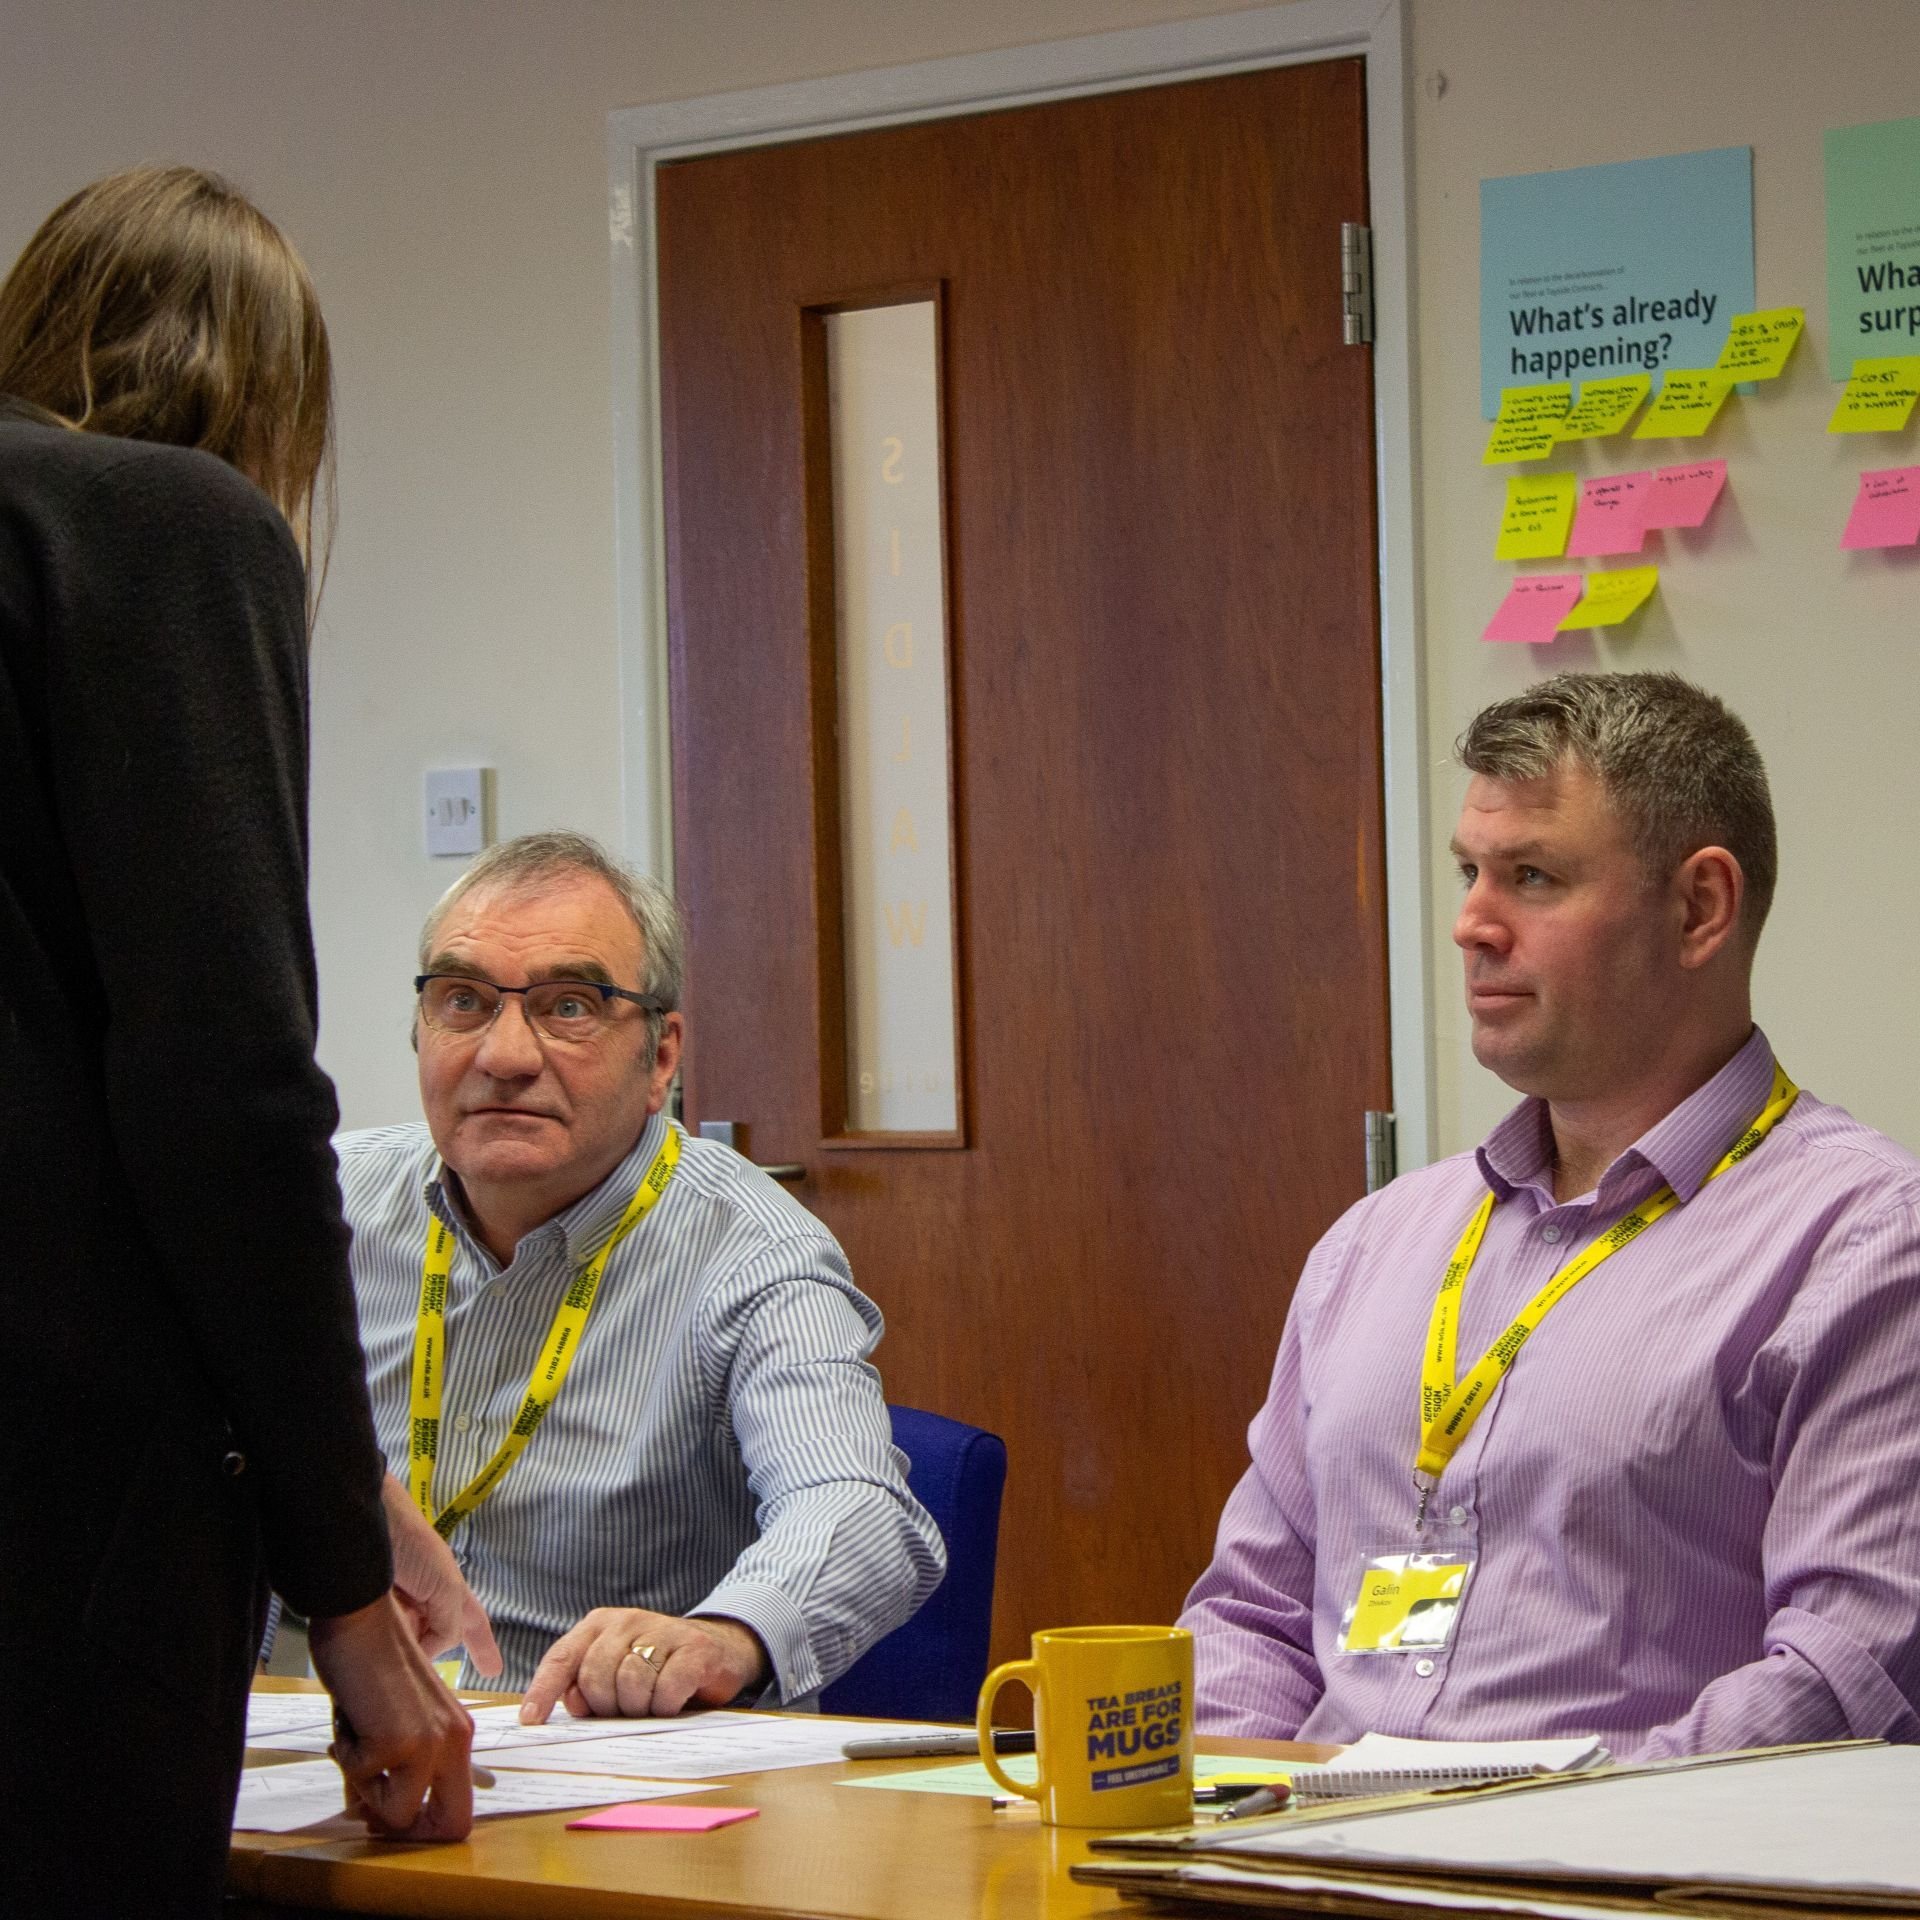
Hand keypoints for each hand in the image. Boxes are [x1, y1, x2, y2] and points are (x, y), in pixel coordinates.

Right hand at [308, 1592, 476, 1838]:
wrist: (360, 1619)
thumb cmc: (372, 1664)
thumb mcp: (401, 1719)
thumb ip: (401, 1764)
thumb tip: (376, 1819)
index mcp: (459, 1734)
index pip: (459, 1811)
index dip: (423, 1827)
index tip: (387, 1815)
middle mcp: (454, 1740)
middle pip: (449, 1828)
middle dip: (404, 1831)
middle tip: (367, 1807)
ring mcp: (429, 1742)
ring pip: (396, 1816)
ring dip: (364, 1787)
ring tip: (359, 1738)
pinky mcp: (396, 1741)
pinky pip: (360, 1782)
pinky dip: (346, 1756)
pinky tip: (350, 1718)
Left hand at [380, 1474, 502, 1675]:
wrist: (362, 1522)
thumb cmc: (409, 1542)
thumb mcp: (445, 1585)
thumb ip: (449, 1623)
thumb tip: (429, 1655)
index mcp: (447, 1591)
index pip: (473, 1624)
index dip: (484, 1646)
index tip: (493, 1670)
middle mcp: (422, 1602)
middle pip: (433, 1641)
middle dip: (427, 1656)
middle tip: (420, 1677)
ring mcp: (393, 1609)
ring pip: (404, 1646)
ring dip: (399, 1651)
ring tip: (389, 1635)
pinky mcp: (363, 1615)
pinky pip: (375, 1642)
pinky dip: (374, 1648)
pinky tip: (367, 1647)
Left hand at [519, 1609, 768, 1722]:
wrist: (716, 1651)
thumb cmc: (653, 1669)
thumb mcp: (613, 1675)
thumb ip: (585, 1687)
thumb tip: (572, 1703)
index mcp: (599, 1624)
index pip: (562, 1657)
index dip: (543, 1689)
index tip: (529, 1721)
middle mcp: (628, 1620)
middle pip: (596, 1676)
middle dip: (606, 1705)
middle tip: (625, 1710)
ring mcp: (663, 1630)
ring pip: (631, 1684)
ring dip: (639, 1708)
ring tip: (651, 1704)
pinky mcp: (694, 1649)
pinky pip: (666, 1690)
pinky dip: (666, 1706)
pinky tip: (673, 1701)